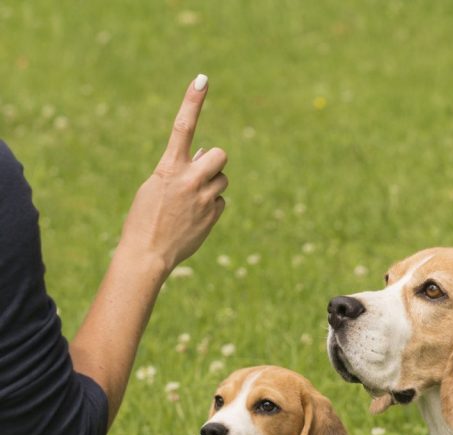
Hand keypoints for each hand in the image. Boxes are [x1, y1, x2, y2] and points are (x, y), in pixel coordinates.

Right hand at [118, 75, 227, 276]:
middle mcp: (189, 179)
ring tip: (193, 201)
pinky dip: (211, 206)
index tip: (202, 79)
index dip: (192, 102)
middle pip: (220, 155)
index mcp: (169, 167)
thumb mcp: (157, 186)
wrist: (147, 253)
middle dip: (215, 161)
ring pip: (222, 179)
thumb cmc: (146, 217)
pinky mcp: (213, 215)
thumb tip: (207, 158)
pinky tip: (195, 218)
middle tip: (203, 172)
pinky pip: (221, 201)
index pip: (183, 127)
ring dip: (213, 185)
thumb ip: (181, 170)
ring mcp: (204, 198)